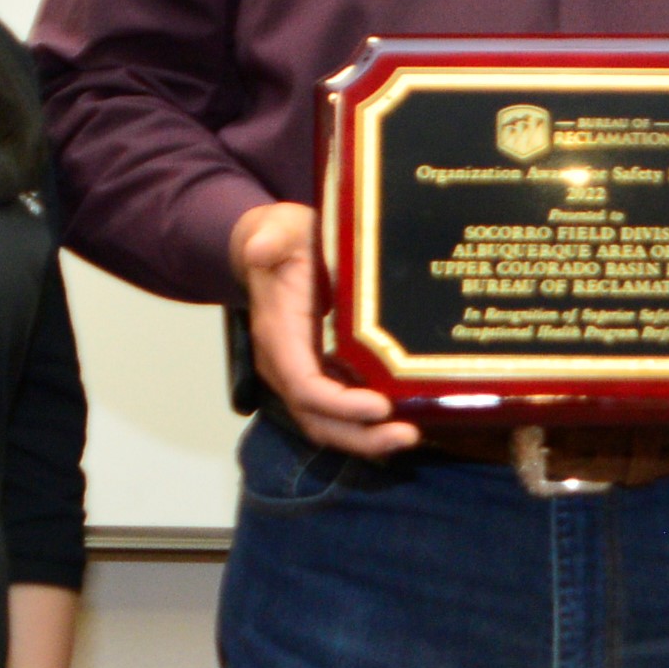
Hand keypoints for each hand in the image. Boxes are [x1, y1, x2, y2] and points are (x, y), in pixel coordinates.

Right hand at [232, 202, 418, 457]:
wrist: (273, 247)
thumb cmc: (284, 239)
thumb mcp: (279, 228)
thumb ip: (270, 239)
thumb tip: (259, 249)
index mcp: (278, 335)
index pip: (304, 386)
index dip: (340, 405)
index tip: (380, 407)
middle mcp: (284, 365)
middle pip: (316, 420)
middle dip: (360, 437)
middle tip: (407, 435)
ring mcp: (299, 374)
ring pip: (326, 424)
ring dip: (366, 439)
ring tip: (409, 436)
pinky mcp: (317, 374)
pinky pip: (337, 412)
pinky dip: (365, 425)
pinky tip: (399, 422)